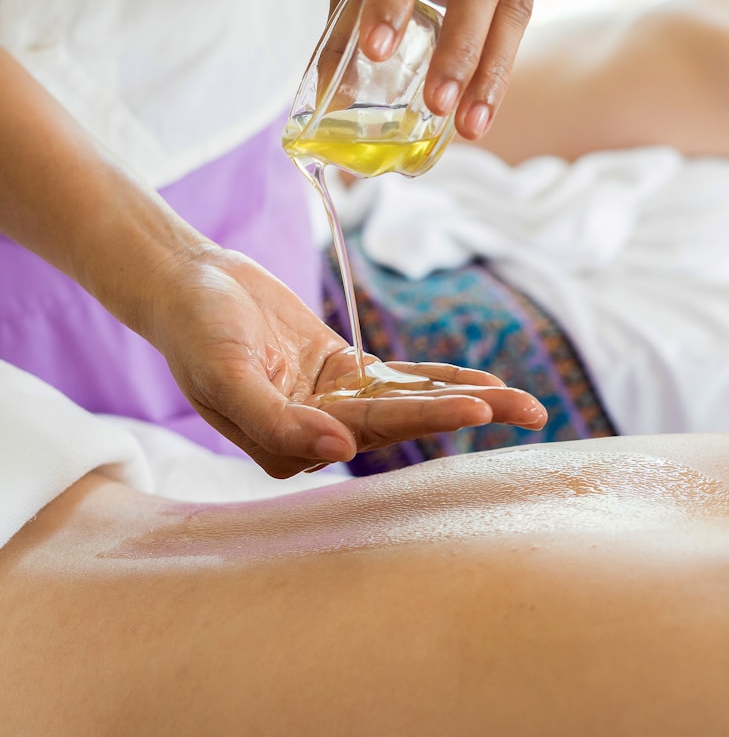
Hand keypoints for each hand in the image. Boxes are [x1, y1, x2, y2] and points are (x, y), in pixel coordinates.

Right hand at [144, 245, 546, 477]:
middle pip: (403, 424)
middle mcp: (318, 431)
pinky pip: (400, 378)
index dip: (423, 420)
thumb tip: (338, 453)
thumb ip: (275, 420)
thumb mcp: (225, 374)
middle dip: (468, 416)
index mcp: (288, 445)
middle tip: (532, 412)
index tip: (475, 408)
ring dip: (467, 399)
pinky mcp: (344, 371)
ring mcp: (335, 402)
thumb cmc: (195, 330)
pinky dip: (440, 378)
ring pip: (410, 403)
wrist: (188, 283)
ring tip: (528, 404)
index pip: (367, 434)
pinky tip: (484, 381)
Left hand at [333, 0, 543, 140]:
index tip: (376, 51)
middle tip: (437, 103)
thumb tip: (330, 97)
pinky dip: (499, 74)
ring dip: (490, 73)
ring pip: (511, 7)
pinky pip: (522, 25)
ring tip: (469, 125)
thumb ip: (347, 24)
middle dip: (458, 48)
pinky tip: (482, 110)